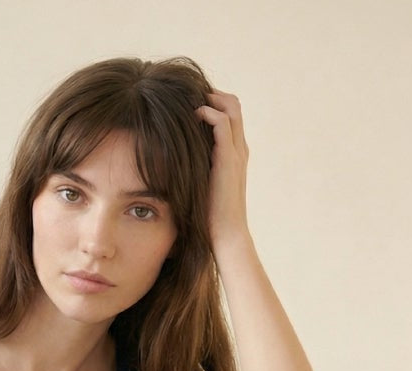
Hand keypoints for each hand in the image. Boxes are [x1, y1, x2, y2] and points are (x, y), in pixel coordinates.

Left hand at [195, 89, 251, 249]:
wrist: (226, 235)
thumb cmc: (210, 217)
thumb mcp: (201, 186)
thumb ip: (195, 171)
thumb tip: (172, 164)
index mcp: (235, 155)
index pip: (230, 115)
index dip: (213, 103)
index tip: (190, 102)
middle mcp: (239, 149)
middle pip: (233, 105)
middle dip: (212, 94)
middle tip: (188, 93)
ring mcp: (236, 153)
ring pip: (231, 108)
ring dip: (210, 98)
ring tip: (188, 99)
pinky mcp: (229, 159)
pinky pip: (223, 124)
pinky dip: (209, 113)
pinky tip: (192, 114)